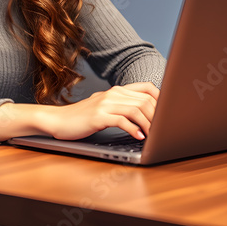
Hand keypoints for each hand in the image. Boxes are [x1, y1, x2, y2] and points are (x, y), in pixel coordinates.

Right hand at [0, 82, 158, 141]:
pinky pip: (122, 120)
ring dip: (149, 124)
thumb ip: (121, 107)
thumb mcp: (103, 108)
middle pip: (145, 100)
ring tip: (154, 135)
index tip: (169, 113)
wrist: (57, 120)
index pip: (147, 88)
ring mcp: (105, 104)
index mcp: (116, 90)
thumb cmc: (81, 117)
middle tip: (164, 130)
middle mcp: (113, 93)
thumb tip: (145, 115)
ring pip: (136, 109)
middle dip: (158, 116)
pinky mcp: (98, 116)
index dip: (161, 99)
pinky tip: (138, 137)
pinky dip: (133, 129)